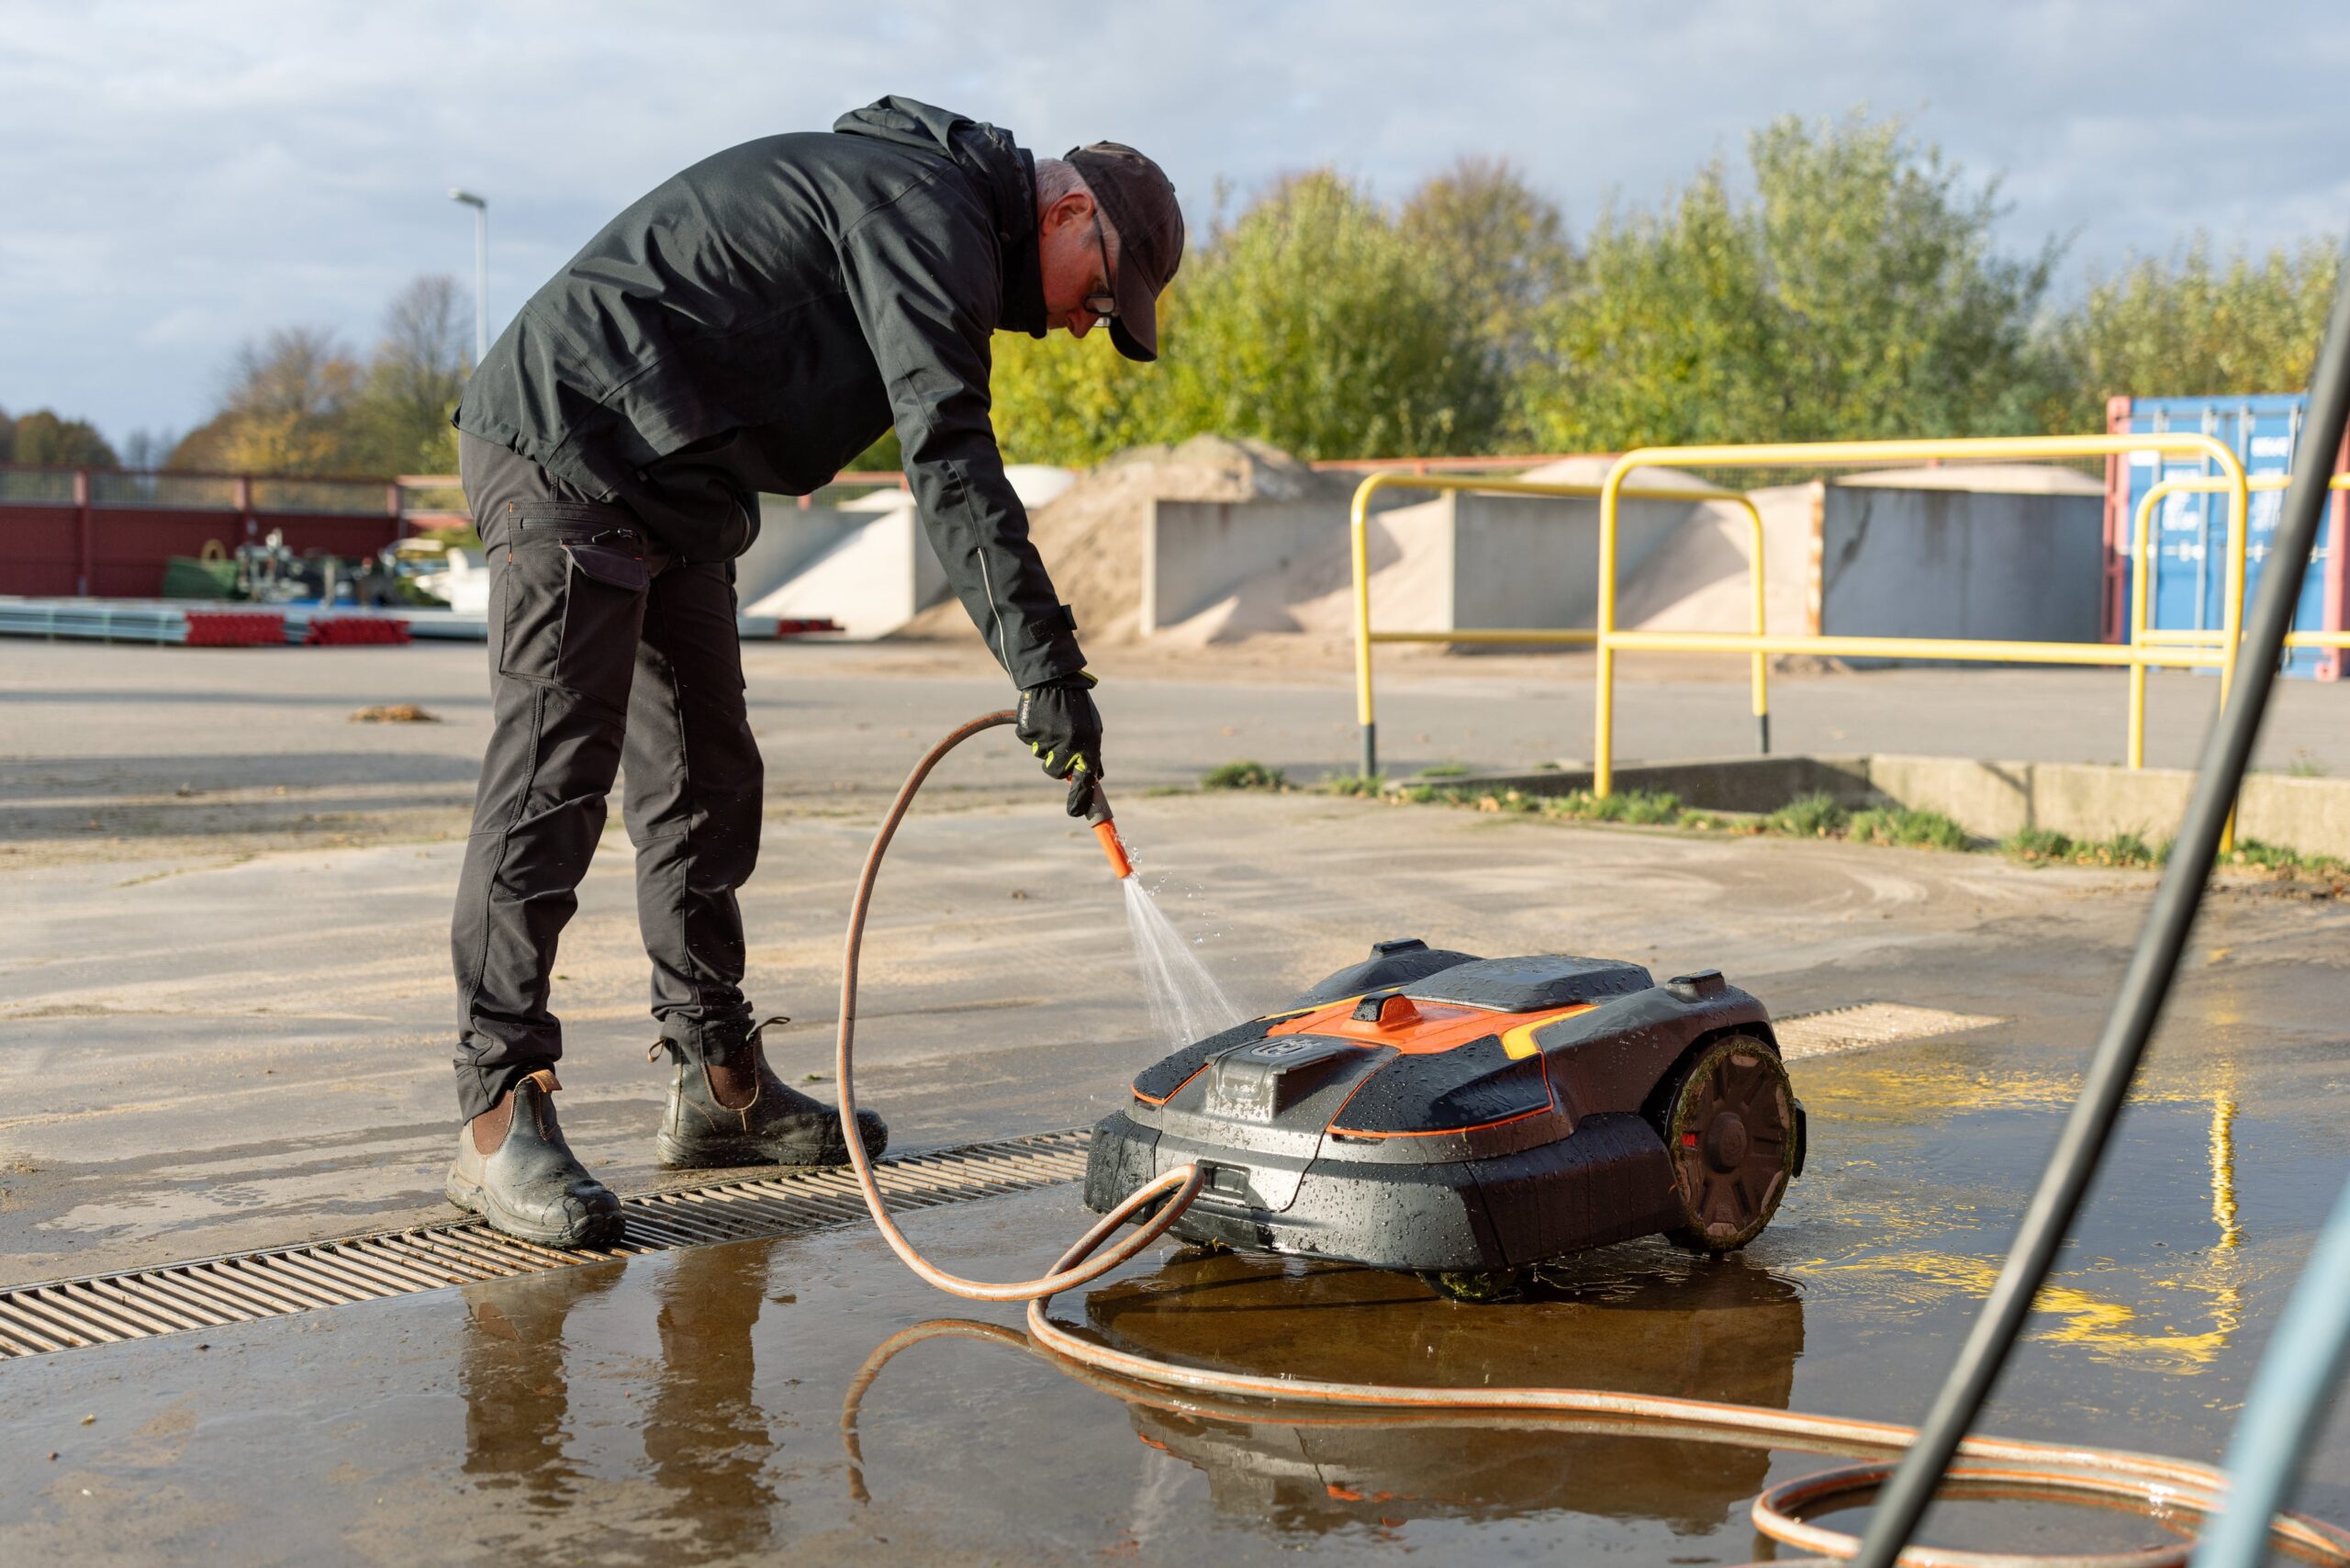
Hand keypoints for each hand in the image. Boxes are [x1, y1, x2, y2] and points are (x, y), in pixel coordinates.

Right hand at [1016, 671, 1103, 816]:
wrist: (1054, 679)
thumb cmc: (1077, 707)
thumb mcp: (1093, 729)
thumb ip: (1092, 754)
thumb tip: (1096, 779)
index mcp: (1087, 745)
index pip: (1085, 781)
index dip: (1080, 800)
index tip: (1075, 813)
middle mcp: (1068, 745)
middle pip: (1056, 773)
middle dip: (1057, 764)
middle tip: (1060, 743)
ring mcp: (1046, 739)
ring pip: (1042, 758)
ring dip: (1046, 748)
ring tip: (1052, 724)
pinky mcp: (1028, 732)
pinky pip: (1029, 743)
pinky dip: (1034, 735)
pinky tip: (1041, 718)